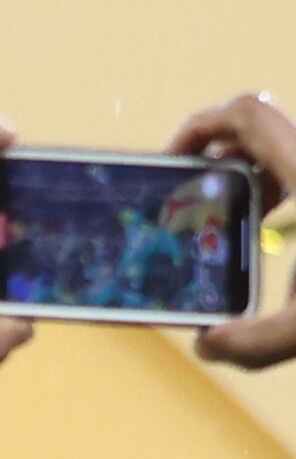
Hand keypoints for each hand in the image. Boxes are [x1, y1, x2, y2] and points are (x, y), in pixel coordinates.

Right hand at [166, 91, 295, 370]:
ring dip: (252, 175)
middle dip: (219, 156)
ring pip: (285, 149)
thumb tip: (207, 344)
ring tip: (235, 220)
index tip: (174, 164)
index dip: (198, 127)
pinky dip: (285, 194)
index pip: (243, 114)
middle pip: (259, 127)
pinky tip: (280, 237)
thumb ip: (251, 344)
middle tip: (198, 196)